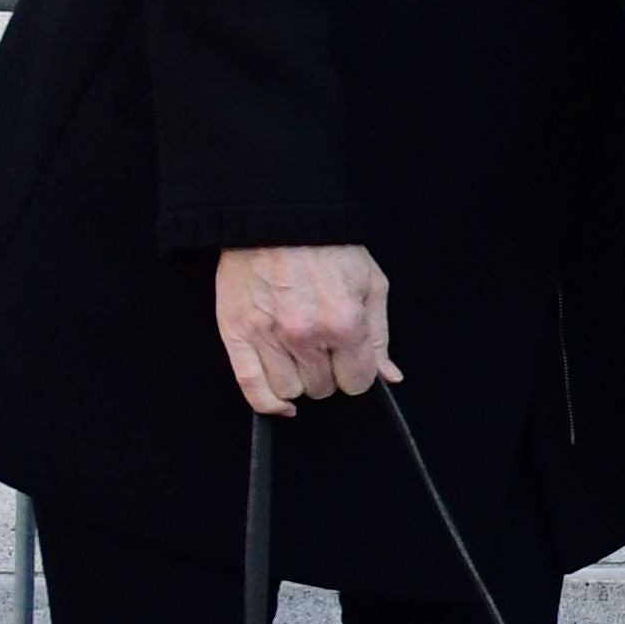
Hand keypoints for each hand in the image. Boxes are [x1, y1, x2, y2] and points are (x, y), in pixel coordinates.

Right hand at [214, 244, 395, 417]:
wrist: (276, 220)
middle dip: (328, 373)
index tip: (351, 362)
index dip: (356, 374)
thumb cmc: (328, 248)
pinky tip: (281, 401)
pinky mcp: (236, 334)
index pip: (356, 382)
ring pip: (290, 391)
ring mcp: (268, 337)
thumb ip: (379, 336)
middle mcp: (306, 335)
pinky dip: (268, 402)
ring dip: (299, 380)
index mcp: (344, 323)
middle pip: (322, 388)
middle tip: (323, 348)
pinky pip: (251, 388)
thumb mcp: (371, 285)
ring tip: (299, 355)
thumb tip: (389, 376)